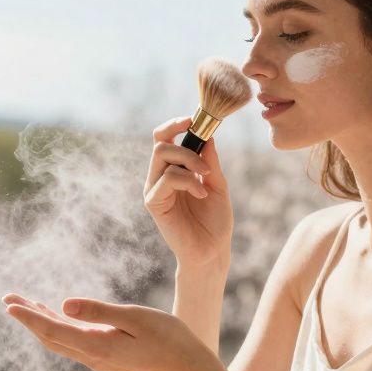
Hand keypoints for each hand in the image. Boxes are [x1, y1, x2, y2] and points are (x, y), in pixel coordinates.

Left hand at [1, 293, 216, 370]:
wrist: (187, 367)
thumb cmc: (167, 337)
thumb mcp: (133, 318)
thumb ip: (98, 311)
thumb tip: (63, 305)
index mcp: (96, 346)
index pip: (53, 330)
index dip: (29, 316)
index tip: (9, 303)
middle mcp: (92, 356)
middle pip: (50, 336)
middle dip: (28, 317)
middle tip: (8, 297)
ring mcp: (98, 358)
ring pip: (60, 339)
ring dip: (40, 321)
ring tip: (24, 303)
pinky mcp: (106, 355)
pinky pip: (73, 340)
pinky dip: (58, 326)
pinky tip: (55, 314)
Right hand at [144, 117, 232, 269]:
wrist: (212, 251)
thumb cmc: (215, 221)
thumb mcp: (217, 184)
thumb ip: (210, 161)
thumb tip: (207, 134)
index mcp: (172, 170)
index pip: (163, 138)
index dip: (175, 125)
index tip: (193, 120)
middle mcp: (159, 177)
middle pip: (160, 142)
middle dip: (185, 142)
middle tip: (205, 155)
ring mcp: (154, 189)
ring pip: (161, 155)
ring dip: (189, 160)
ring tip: (207, 178)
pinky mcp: (154, 203)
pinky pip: (166, 178)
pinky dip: (188, 180)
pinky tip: (201, 193)